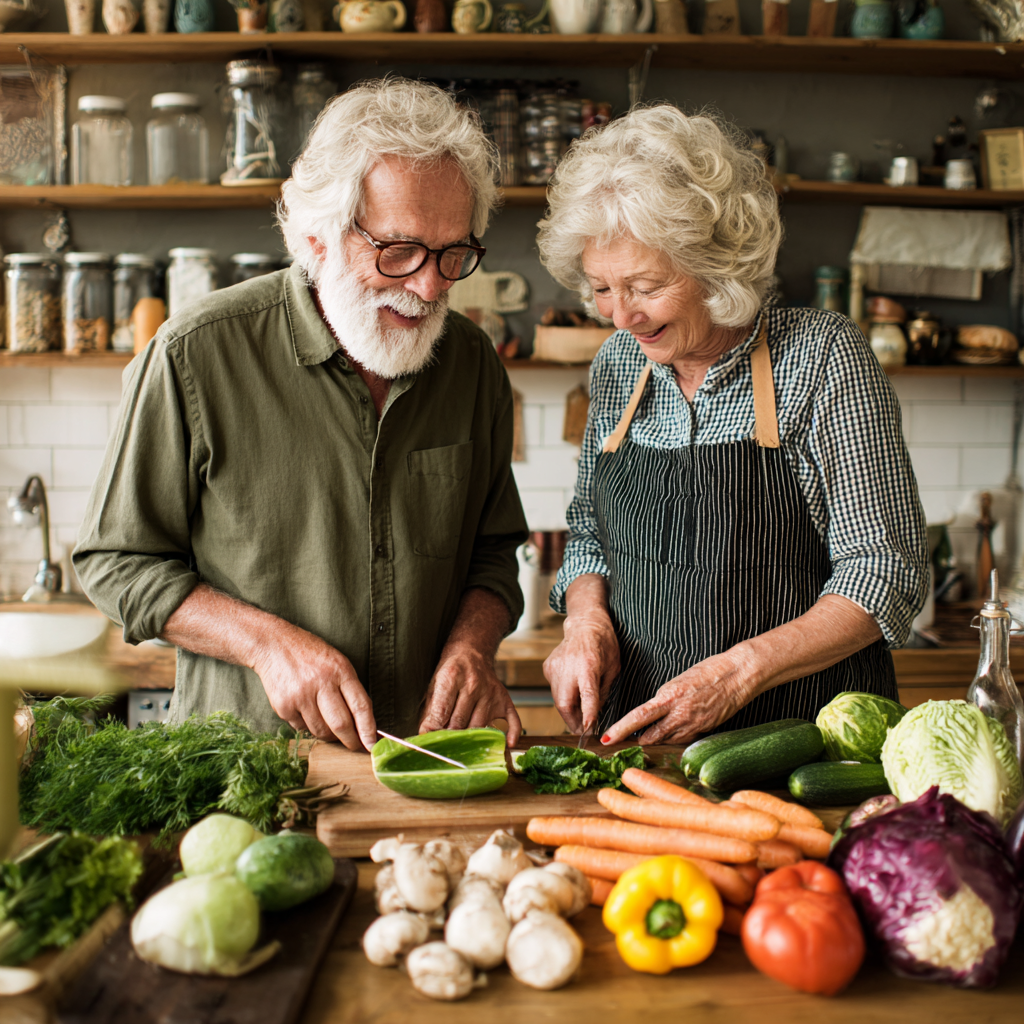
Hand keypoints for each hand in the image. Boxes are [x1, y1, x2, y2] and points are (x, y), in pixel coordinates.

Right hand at [252, 623, 376, 751]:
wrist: (274, 645)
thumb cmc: (311, 655)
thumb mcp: (337, 663)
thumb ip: (350, 690)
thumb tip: (363, 723)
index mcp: (340, 670)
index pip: (360, 706)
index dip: (368, 729)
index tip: (372, 745)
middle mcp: (321, 683)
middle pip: (341, 724)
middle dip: (351, 741)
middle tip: (355, 746)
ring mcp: (300, 696)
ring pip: (321, 731)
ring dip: (329, 735)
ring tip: (329, 724)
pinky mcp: (283, 706)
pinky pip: (302, 728)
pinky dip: (308, 726)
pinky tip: (306, 710)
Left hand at [419, 644, 521, 747]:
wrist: (473, 651)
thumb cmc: (451, 670)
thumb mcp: (435, 683)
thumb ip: (432, 709)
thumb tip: (426, 735)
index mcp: (452, 676)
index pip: (442, 711)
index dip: (433, 729)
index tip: (427, 739)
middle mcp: (473, 684)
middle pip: (460, 722)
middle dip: (449, 737)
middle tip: (443, 746)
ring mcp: (491, 692)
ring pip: (479, 726)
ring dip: (469, 738)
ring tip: (461, 745)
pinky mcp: (503, 699)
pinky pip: (511, 720)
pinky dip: (511, 734)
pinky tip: (507, 744)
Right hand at [543, 611, 619, 735]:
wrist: (584, 624)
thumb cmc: (604, 644)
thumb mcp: (613, 668)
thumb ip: (603, 692)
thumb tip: (595, 714)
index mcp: (588, 665)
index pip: (588, 695)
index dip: (587, 714)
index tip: (588, 730)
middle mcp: (568, 666)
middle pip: (564, 703)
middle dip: (572, 721)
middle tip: (582, 731)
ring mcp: (554, 666)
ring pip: (557, 699)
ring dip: (568, 710)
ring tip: (580, 714)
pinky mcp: (548, 667)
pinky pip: (554, 689)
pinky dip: (564, 696)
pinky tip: (573, 689)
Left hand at [601, 647, 755, 745]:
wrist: (738, 675)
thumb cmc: (709, 671)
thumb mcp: (679, 681)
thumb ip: (664, 698)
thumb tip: (653, 712)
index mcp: (669, 696)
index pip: (638, 717)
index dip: (621, 729)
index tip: (607, 738)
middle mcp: (679, 714)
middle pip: (650, 736)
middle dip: (638, 739)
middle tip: (626, 740)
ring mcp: (693, 725)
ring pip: (666, 741)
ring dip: (657, 739)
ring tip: (651, 733)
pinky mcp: (704, 730)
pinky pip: (683, 740)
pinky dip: (675, 738)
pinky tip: (677, 729)